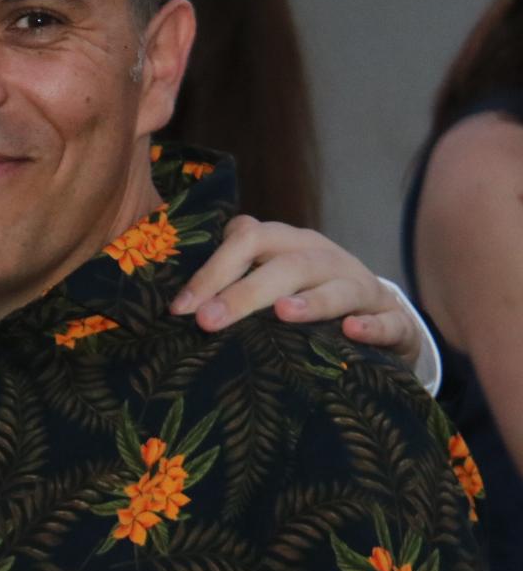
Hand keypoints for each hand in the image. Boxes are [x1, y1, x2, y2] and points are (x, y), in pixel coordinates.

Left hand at [172, 216, 422, 367]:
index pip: (248, 239)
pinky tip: (352, 332)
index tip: (180, 309)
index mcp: (288, 245)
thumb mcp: (267, 282)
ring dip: (311, 300)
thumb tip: (178, 300)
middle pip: (287, 264)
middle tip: (208, 321)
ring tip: (282, 314)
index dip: (211, 271)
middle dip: (245, 291)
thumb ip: (228, 278)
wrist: (377, 318)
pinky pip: (388, 322)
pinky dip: (372, 327)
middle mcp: (325, 259)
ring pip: (338, 287)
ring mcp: (362, 287)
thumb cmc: (302, 299)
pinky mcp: (393, 320)